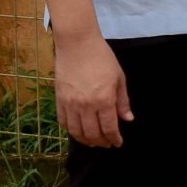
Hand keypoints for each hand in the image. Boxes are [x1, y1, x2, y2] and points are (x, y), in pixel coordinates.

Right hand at [55, 33, 132, 148]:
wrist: (77, 43)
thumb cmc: (102, 57)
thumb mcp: (119, 78)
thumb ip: (122, 101)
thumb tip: (127, 119)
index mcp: (104, 100)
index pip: (109, 128)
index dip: (114, 139)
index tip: (117, 143)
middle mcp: (86, 105)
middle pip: (93, 134)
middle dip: (101, 142)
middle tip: (106, 143)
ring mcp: (71, 103)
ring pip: (77, 131)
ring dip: (85, 140)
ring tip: (92, 141)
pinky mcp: (60, 99)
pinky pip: (63, 121)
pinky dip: (71, 130)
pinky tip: (77, 131)